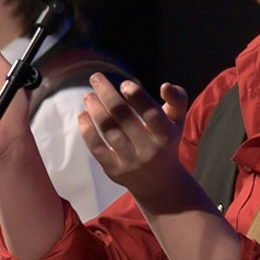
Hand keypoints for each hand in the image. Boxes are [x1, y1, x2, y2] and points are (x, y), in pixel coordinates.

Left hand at [78, 76, 194, 210]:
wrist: (159, 182)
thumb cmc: (166, 141)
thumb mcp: (177, 121)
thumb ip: (177, 99)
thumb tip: (165, 85)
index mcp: (166, 135)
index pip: (151, 112)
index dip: (137, 96)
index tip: (124, 83)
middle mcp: (149, 150)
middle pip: (123, 117)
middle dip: (107, 94)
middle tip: (95, 77)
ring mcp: (130, 161)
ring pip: (108, 130)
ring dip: (95, 109)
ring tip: (88, 96)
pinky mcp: (114, 170)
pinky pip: (96, 147)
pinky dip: (87, 129)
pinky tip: (83, 114)